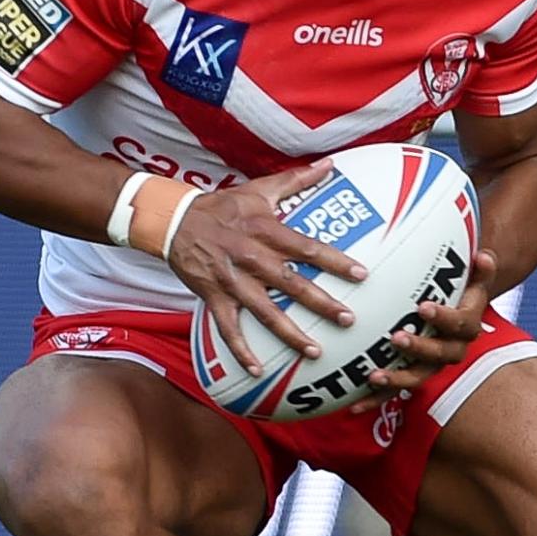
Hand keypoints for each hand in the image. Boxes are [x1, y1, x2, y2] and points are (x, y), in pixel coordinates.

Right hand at [163, 161, 368, 375]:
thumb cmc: (222, 206)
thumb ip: (297, 179)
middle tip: (349, 319)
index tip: (362, 274)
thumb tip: (331, 164)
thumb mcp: (259, 189)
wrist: (174, 221)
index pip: (308, 248)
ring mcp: (232, 281)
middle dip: (321, 303)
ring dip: (290, 333)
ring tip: (316, 352)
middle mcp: (252, 257)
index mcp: (266, 231)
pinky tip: (258, 371)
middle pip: (291, 284)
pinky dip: (241, 351)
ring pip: (264, 312)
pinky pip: (228, 329)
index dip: (336, 261)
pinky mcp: (214, 297)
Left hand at [369, 249, 499, 396]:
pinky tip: (354, 406)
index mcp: (466, 326)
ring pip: (417, 377)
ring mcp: (431, 366)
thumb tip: (483, 255)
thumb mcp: (472, 280)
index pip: (460, 324)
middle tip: (396, 337)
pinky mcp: (412, 376)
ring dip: (397, 378)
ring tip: (373, 375)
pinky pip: (395, 392)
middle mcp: (452, 349)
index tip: (423, 306)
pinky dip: (375, 400)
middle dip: (418, 348)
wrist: (456, 315)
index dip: (443, 317)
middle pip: (440, 354)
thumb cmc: (459, 291)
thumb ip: (480, 270)